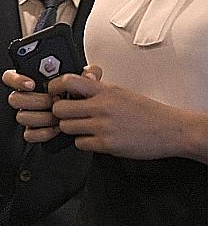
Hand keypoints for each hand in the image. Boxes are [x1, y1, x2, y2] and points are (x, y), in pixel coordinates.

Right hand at [4, 65, 100, 143]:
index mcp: (33, 82)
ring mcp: (28, 115)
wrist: (86, 117)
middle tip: (52, 100)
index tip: (31, 84)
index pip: (10, 77)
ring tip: (58, 116)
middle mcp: (27, 99)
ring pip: (21, 117)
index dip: (16, 80)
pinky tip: (56, 128)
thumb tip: (90, 75)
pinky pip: (29, 134)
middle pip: (14, 99)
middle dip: (35, 101)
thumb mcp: (86, 80)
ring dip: (42, 117)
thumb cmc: (81, 95)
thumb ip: (89, 72)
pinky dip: (44, 132)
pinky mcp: (32, 131)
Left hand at [49, 71, 200, 159]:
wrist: (172, 130)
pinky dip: (84, 143)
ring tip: (85, 128)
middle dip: (60, 114)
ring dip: (71, 129)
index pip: (68, 81)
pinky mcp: (107, 144)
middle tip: (68, 116)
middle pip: (60, 109)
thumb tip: (79, 83)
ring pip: (66, 127)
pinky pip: (80, 144)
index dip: (55, 88)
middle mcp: (102, 106)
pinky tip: (96, 139)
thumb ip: (99, 90)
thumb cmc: (149, 113)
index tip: (54, 93)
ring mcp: (103, 126)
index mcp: (106, 91)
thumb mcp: (122, 93)